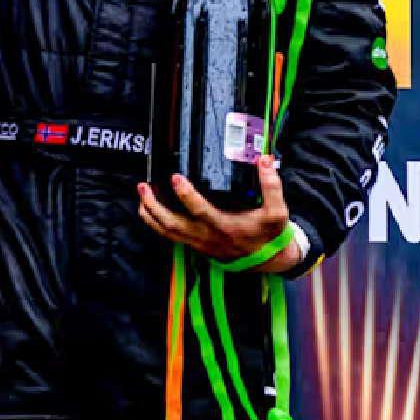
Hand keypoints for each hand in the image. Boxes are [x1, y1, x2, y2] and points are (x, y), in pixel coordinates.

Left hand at [137, 156, 303, 270]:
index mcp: (225, 227)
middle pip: (172, 224)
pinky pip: (170, 235)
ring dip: (150, 214)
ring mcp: (199, 242)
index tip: (176, 178)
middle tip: (144, 186)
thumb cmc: (269, 234)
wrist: (268, 259)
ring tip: (141, 195)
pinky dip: (155, 223)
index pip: (200, 211)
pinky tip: (148, 210)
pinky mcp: (195, 244)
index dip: (187, 195)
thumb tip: (263, 160)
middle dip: (154, 206)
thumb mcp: (278, 212)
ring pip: (167, 232)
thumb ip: (271, 186)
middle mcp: (207, 236)